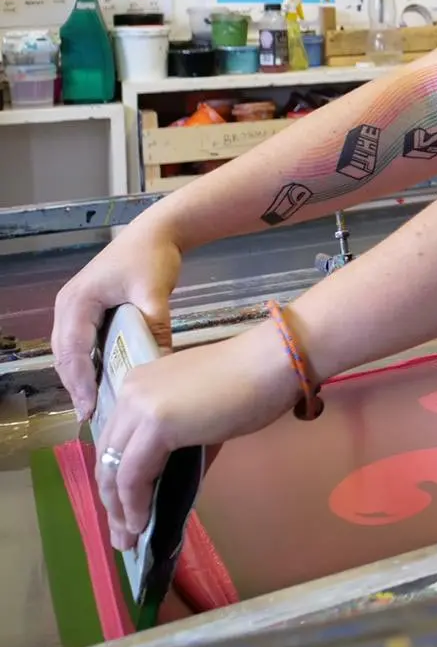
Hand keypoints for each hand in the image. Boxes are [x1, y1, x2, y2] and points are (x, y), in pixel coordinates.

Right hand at [51, 217, 182, 419]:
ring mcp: (74, 307)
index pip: (72, 350)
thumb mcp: (153, 290)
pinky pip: (81, 343)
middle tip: (90, 415)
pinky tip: (102, 380)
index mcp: (77, 301)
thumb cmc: (152, 256)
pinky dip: (87, 363)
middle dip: (76, 385)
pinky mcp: (87, 309)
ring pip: (70, 351)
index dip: (79, 381)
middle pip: (64, 354)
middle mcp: (68, 305)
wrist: (157, 231)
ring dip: (80, 376)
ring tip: (95, 405)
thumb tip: (160, 360)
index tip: (89, 408)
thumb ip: (154, 323)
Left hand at [95, 321, 297, 549]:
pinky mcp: (155, 425)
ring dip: (120, 509)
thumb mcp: (201, 414)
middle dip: (112, 501)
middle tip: (123, 536)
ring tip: (130, 539)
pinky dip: (134, 504)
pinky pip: (133, 475)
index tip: (123, 510)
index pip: (115, 440)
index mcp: (140, 384)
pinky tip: (143, 524)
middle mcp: (130, 392)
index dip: (116, 479)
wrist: (273, 362)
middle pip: (107, 456)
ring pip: (113, 469)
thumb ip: (180, 443)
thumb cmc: (250, 383)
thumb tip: (167, 482)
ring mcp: (140, 407)